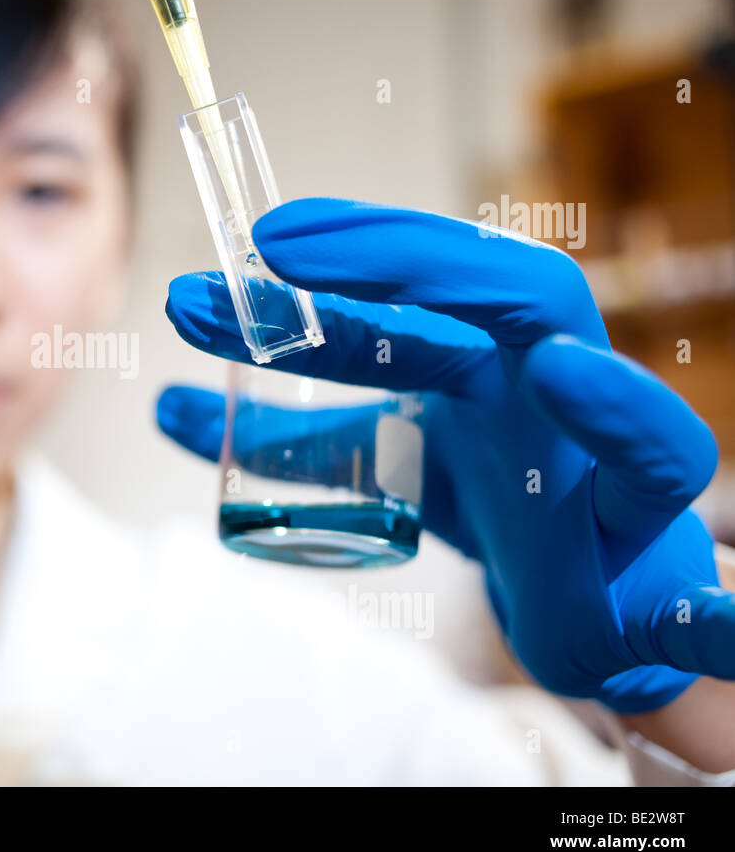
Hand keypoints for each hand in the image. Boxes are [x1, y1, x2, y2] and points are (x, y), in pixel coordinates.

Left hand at [158, 197, 734, 713]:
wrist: (591, 602)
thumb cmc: (492, 500)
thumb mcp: (378, 462)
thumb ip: (284, 440)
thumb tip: (172, 407)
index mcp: (484, 358)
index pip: (414, 284)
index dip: (342, 255)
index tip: (248, 244)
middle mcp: (554, 392)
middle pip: (509, 303)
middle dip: (404, 267)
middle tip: (281, 246)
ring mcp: (616, 478)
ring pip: (647, 428)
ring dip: (615, 403)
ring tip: (560, 371)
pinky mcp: (657, 569)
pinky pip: (711, 592)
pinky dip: (722, 603)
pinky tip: (710, 606)